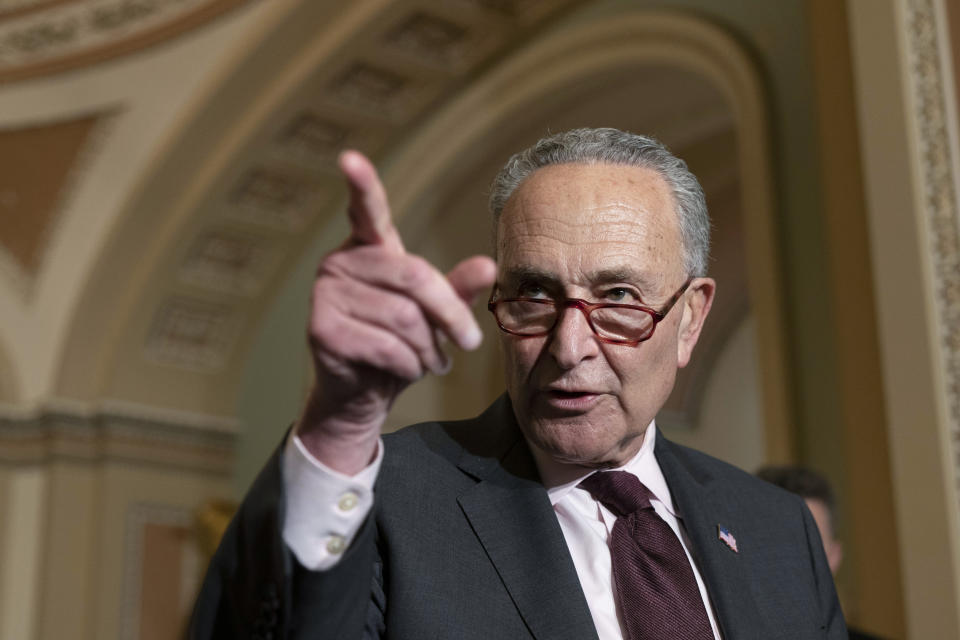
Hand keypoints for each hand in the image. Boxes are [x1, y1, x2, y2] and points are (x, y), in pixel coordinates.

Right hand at [296, 151, 495, 473]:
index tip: (349, 159)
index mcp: (368, 247)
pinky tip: (406, 370)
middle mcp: (340, 262)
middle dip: (450, 315)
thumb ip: (456, 288)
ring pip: (404, 318)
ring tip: (430, 360)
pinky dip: (408, 366)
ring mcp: (325, 294)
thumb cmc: (399, 343)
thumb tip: (489, 265)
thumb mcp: (433, 313)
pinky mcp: (321, 329)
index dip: (360, 184)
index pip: (365, 209)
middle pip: (415, 277)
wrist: (362, 393)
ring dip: (429, 348)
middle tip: (469, 343)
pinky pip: (386, 346)